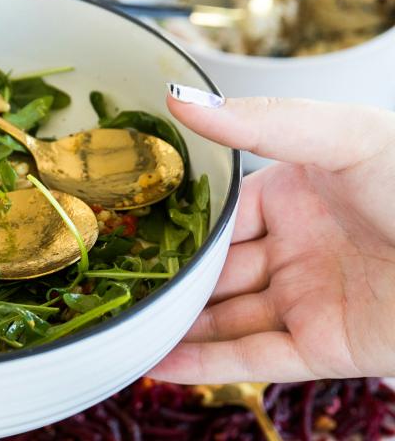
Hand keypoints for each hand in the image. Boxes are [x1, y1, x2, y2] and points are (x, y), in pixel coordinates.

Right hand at [149, 91, 394, 382]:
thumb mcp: (344, 137)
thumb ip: (261, 120)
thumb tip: (183, 99)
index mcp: (293, 195)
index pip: (221, 214)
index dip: (181, 224)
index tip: (133, 227)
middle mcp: (294, 248)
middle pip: (218, 269)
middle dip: (173, 277)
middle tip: (118, 281)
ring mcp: (306, 299)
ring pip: (226, 317)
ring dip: (179, 325)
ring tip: (126, 325)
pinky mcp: (323, 346)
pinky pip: (253, 357)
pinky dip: (206, 364)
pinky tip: (160, 361)